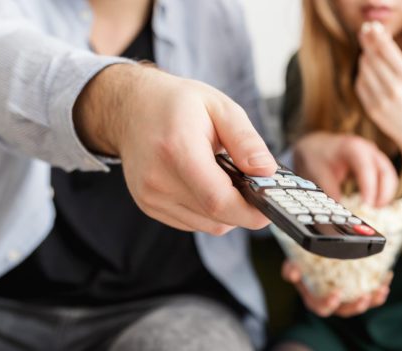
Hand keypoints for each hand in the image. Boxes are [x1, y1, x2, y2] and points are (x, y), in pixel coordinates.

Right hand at [74, 64, 276, 234]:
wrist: (130, 107)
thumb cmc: (177, 103)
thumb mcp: (219, 107)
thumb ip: (245, 140)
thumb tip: (267, 171)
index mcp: (177, 149)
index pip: (218, 200)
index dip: (250, 211)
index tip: (271, 206)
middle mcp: (158, 179)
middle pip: (215, 217)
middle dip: (244, 209)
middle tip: (256, 186)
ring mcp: (150, 196)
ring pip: (207, 225)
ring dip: (226, 210)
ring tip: (227, 178)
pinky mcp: (149, 206)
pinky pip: (192, 222)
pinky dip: (208, 211)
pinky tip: (207, 184)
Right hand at [282, 260, 391, 317]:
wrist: (312, 260)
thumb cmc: (302, 265)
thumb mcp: (293, 265)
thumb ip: (291, 269)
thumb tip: (293, 272)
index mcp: (315, 299)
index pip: (322, 308)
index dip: (329, 304)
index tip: (337, 295)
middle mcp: (332, 302)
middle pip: (346, 311)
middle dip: (356, 306)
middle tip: (364, 298)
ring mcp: (347, 298)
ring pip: (361, 304)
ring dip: (373, 299)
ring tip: (382, 289)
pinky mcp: (359, 290)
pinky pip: (371, 293)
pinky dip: (380, 286)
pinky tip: (387, 276)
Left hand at [293, 132, 397, 206]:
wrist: (317, 145)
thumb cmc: (318, 156)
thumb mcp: (319, 173)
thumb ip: (331, 192)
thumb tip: (340, 213)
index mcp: (353, 147)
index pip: (367, 169)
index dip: (369, 189)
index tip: (366, 207)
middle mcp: (369, 150)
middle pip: (386, 173)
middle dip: (383, 195)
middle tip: (373, 211)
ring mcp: (375, 156)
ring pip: (390, 177)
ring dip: (385, 195)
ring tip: (373, 211)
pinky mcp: (377, 164)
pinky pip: (386, 179)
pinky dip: (383, 192)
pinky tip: (373, 204)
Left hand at [355, 21, 401, 144]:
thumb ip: (394, 58)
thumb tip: (376, 35)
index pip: (386, 49)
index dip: (376, 35)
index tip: (371, 27)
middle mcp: (394, 88)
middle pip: (372, 58)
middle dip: (367, 43)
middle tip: (364, 34)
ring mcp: (381, 100)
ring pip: (364, 70)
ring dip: (365, 59)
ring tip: (370, 55)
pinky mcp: (371, 109)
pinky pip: (360, 85)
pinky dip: (362, 75)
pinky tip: (368, 73)